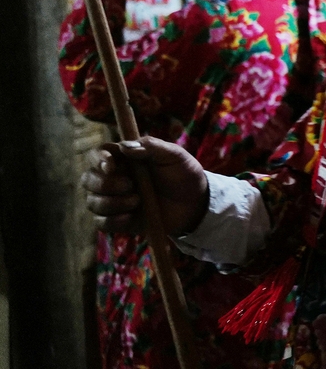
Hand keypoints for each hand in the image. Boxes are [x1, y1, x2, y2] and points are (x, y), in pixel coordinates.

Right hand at [82, 137, 208, 235]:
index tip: (110, 166)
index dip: (98, 159)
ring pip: (92, 202)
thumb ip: (152, 146)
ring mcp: (113, 200)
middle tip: (130, 185)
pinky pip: (101, 222)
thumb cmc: (183, 174)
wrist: (194, 203)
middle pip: (88, 179)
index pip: (97, 154)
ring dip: (111, 203)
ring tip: (137, 201)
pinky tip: (131, 217)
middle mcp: (113, 178)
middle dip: (105, 184)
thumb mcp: (174, 155)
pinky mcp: (118, 220)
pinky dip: (113, 220)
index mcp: (123, 158)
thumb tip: (125, 146)